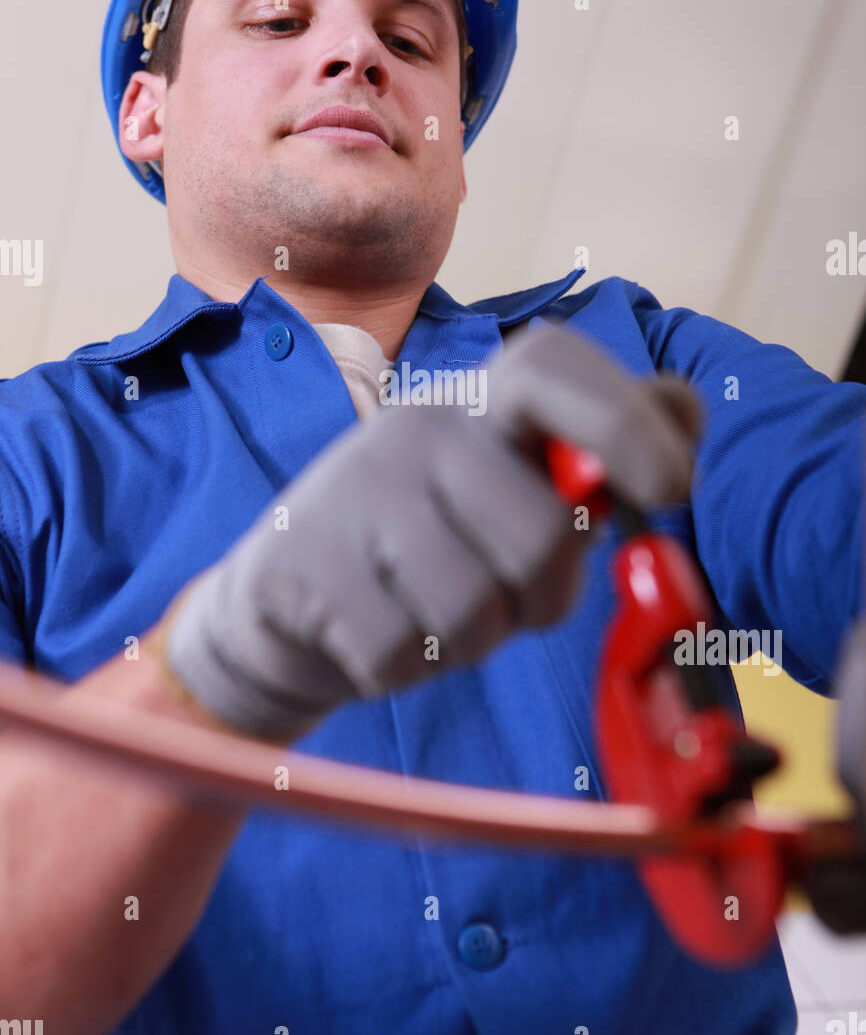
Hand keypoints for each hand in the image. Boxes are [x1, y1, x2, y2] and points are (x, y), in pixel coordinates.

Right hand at [161, 323, 702, 741]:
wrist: (285, 592)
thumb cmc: (430, 535)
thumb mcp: (509, 479)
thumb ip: (598, 448)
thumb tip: (685, 415)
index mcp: (479, 400)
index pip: (554, 368)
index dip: (628, 423)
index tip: (673, 490)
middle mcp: (418, 427)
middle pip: (541, 534)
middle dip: (546, 595)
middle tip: (509, 593)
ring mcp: (355, 493)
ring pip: (473, 611)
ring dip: (471, 637)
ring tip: (432, 608)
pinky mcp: (305, 567)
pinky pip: (405, 655)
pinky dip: (408, 665)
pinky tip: (379, 628)